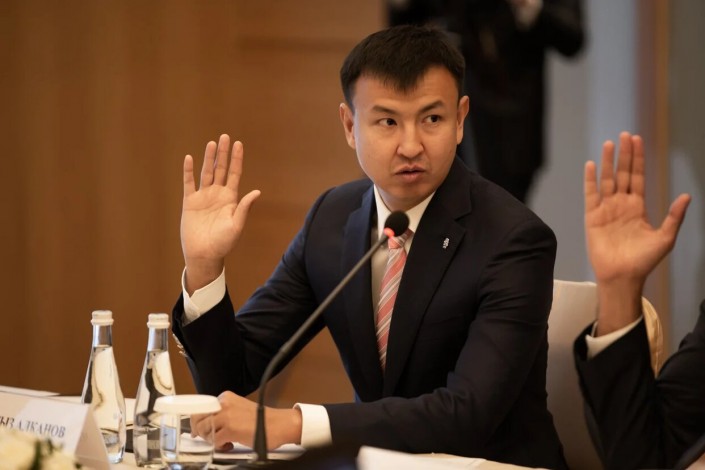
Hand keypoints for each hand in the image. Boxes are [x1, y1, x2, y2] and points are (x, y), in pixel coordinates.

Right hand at [181, 135, 260, 292]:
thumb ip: (244, 208)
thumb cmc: (223, 243)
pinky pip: (189, 183)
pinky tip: (190, 158)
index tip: (238, 144)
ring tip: (211, 143)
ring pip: (206, 173)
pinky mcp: (190, 202)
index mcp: (231, 199)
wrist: (204, 254)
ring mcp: (203, 197)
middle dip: (223, 153)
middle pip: (220, 169)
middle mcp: (217, 194)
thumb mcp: (237, 225)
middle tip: (225, 136)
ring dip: (208, 158)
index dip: (237, 159)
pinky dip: (189, 171)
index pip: (234, 174)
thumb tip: (256, 192)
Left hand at [190, 391, 301, 449]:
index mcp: (226, 397)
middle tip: (208, 438)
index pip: (201, 407)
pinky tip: (230, 445)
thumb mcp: (239, 409)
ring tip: (224, 441)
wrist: (278, 424)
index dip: (197, 421)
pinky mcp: (230, 429)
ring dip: (211, 440)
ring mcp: (226, 416)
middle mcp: (224, 404)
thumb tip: (206, 424)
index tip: (197, 429)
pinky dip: (220, 446)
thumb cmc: (262, 420)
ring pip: (204, 430)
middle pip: (198, 418)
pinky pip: (214, 441)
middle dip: (201, 431)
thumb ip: (223, 413)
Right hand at [585, 132, 689, 333]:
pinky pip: (591, 195)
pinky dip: (590, 180)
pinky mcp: (593, 217)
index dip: (638, 159)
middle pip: (623, 174)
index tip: (638, 141)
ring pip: (607, 180)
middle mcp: (621, 204)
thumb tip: (687, 196)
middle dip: (624, 154)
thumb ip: (674, 217)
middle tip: (625, 135)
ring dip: (608, 162)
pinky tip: (590, 166)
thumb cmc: (644, 261)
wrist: (623, 276)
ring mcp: (606, 209)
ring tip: (609, 144)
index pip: (638, 177)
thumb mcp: (665, 238)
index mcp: (637, 207)